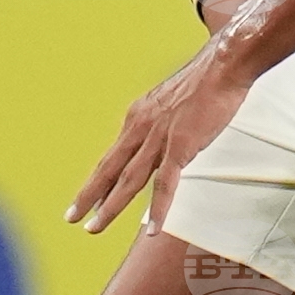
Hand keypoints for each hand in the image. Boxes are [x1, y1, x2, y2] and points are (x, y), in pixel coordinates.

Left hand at [67, 38, 251, 235]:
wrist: (222, 66)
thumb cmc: (202, 82)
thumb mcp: (169, 103)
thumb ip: (159, 125)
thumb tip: (157, 143)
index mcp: (138, 116)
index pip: (113, 155)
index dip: (98, 180)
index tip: (86, 199)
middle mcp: (142, 127)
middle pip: (110, 168)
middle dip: (89, 195)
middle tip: (72, 217)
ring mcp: (160, 137)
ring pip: (129, 179)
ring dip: (111, 206)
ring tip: (95, 227)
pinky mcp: (181, 145)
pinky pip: (166, 183)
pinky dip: (158, 208)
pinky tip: (153, 228)